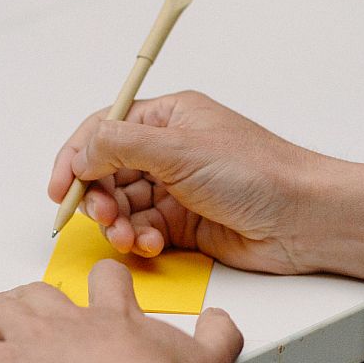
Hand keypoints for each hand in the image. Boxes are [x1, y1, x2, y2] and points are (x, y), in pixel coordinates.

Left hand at [0, 261, 242, 362]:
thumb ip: (219, 336)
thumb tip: (222, 319)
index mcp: (117, 319)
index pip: (106, 283)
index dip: (100, 282)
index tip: (99, 282)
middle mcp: (71, 322)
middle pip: (41, 293)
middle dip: (27, 296)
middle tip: (19, 301)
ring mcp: (33, 343)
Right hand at [49, 91, 363, 282]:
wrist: (302, 218)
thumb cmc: (257, 173)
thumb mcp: (179, 149)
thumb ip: (120, 145)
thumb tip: (79, 153)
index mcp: (169, 118)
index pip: (105, 129)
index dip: (77, 157)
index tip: (61, 187)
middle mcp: (170, 150)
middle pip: (108, 171)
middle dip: (98, 196)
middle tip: (103, 216)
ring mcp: (177, 188)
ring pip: (124, 205)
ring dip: (119, 223)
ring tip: (131, 236)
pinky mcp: (186, 223)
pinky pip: (144, 230)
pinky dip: (141, 239)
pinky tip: (154, 244)